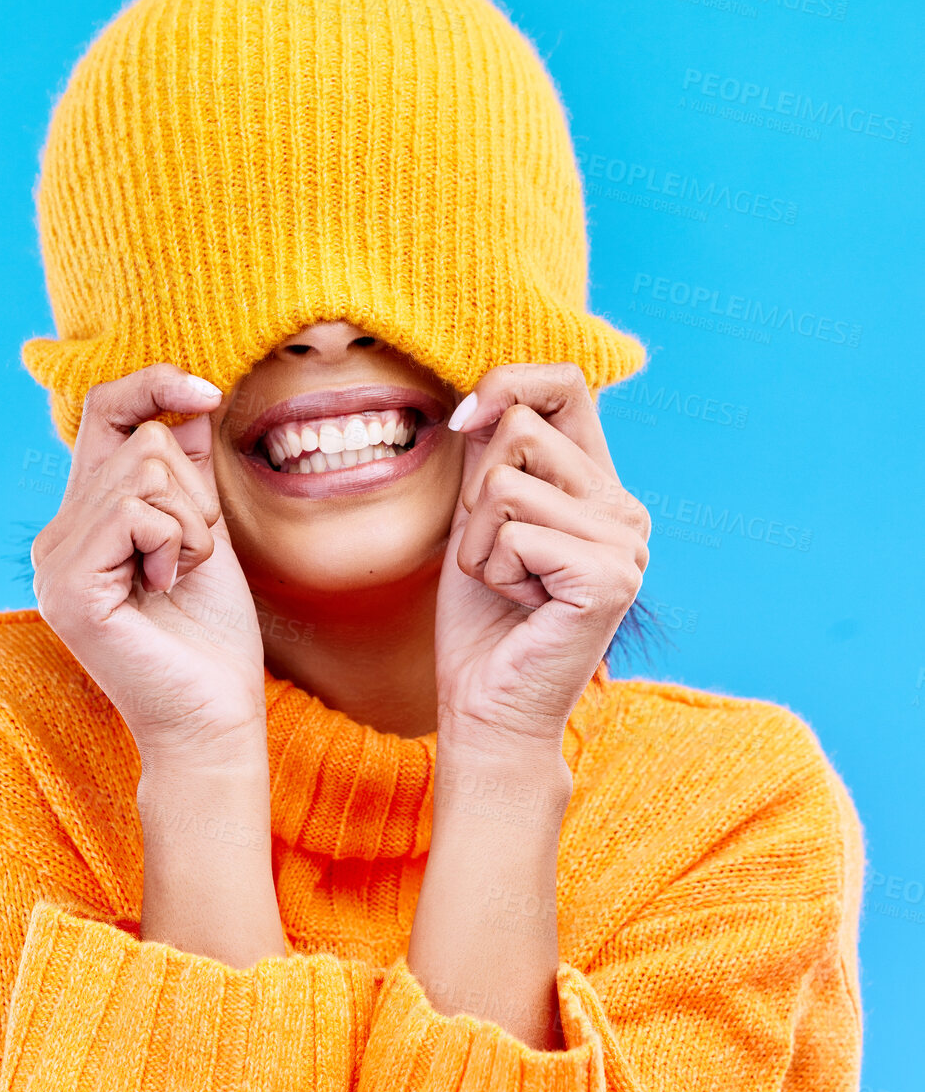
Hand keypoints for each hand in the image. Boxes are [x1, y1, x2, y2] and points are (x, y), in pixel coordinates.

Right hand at [31, 365, 265, 766]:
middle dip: (194, 495)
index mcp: (83, 521)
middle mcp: (56, 537)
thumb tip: (190, 400)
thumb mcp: (203, 532)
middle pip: (138, 440)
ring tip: (177, 578)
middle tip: (191, 559)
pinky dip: (175, 544)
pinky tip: (165, 590)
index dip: (153, 385)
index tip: (207, 392)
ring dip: (191, 525)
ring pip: (143, 472)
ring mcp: (54, 562)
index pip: (103, 413)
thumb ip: (188, 470)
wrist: (213, 718)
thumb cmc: (212, 637)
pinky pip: (134, 512)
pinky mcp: (68, 586)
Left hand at [435, 363, 650, 753]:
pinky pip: (513, 533)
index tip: (465, 423)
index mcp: (600, 487)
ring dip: (479, 541)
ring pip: (505, 482)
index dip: (507, 383)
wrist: (488, 708)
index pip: (566, 384)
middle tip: (496, 558)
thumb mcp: (478, 519)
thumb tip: (484, 395)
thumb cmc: (481, 623)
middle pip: (520, 429)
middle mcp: (625, 507)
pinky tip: (522, 607)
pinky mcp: (609, 575)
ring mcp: (626, 542)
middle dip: (475, 497)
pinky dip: (493, 571)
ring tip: (508, 586)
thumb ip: (489, 456)